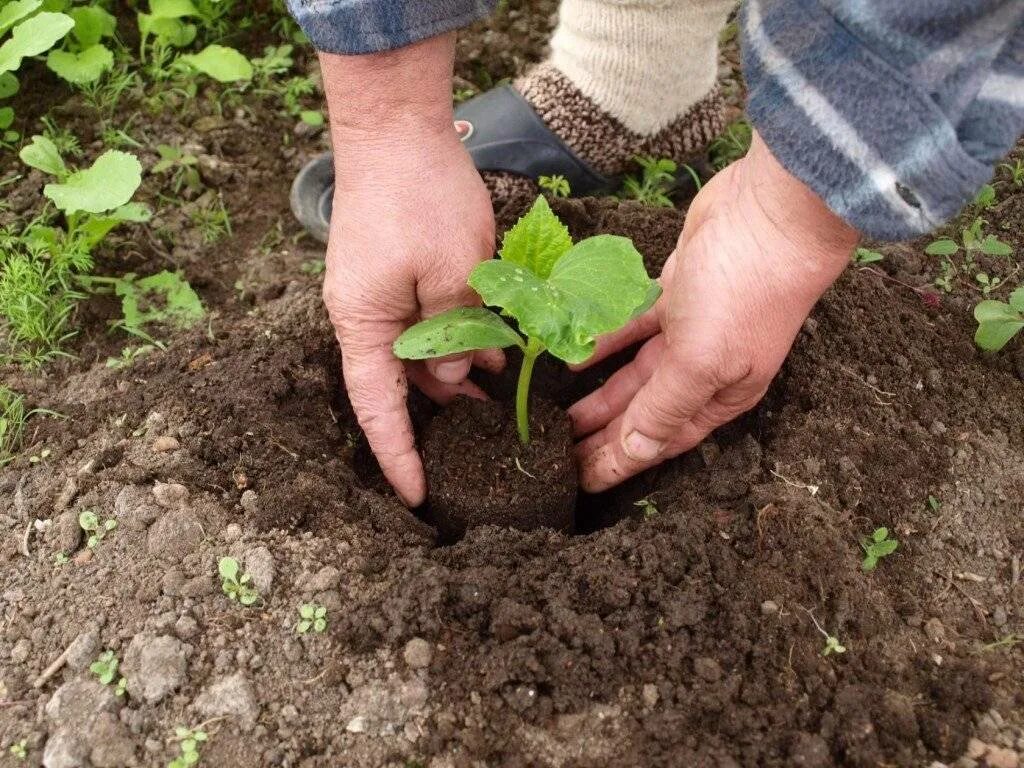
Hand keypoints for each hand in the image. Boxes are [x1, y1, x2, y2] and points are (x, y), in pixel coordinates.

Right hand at [318, 37, 499, 506]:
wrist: (396, 128)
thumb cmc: (420, 197)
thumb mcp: (452, 274)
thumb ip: (454, 334)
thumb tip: (456, 376)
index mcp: (363, 325)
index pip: (378, 410)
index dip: (398, 456)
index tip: (418, 496)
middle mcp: (364, 316)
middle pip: (399, 385)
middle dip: (439, 417)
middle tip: (482, 448)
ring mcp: (379, 293)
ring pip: (419, 354)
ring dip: (457, 376)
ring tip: (501, 400)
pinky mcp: (397, 273)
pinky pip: (426, 322)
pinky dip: (458, 340)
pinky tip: (496, 352)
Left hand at [569, 134, 858, 492]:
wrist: (770, 213)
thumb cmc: (744, 291)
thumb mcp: (701, 359)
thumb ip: (664, 406)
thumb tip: (636, 452)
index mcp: (721, 394)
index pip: (662, 440)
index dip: (621, 462)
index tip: (581, 482)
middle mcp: (706, 368)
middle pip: (644, 412)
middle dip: (604, 435)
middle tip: (557, 454)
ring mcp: (691, 329)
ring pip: (636, 373)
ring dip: (599, 394)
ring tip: (557, 416)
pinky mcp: (676, 292)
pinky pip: (631, 328)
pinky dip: (604, 341)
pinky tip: (572, 355)